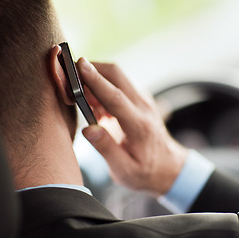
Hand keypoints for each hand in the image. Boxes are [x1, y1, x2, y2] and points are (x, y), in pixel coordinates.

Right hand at [77, 58, 187, 195]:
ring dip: (96, 78)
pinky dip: (103, 86)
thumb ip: (106, 149)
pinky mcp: (140, 99)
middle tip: (70, 77)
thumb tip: (87, 129)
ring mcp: (143, 100)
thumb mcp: (125, 170)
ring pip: (117, 76)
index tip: (78, 65)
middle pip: (117, 75)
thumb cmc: (146, 172)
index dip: (95, 80)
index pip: (115, 97)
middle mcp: (143, 107)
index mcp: (139, 126)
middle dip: (92, 68)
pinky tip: (96, 106)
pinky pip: (119, 84)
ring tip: (81, 99)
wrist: (169, 167)